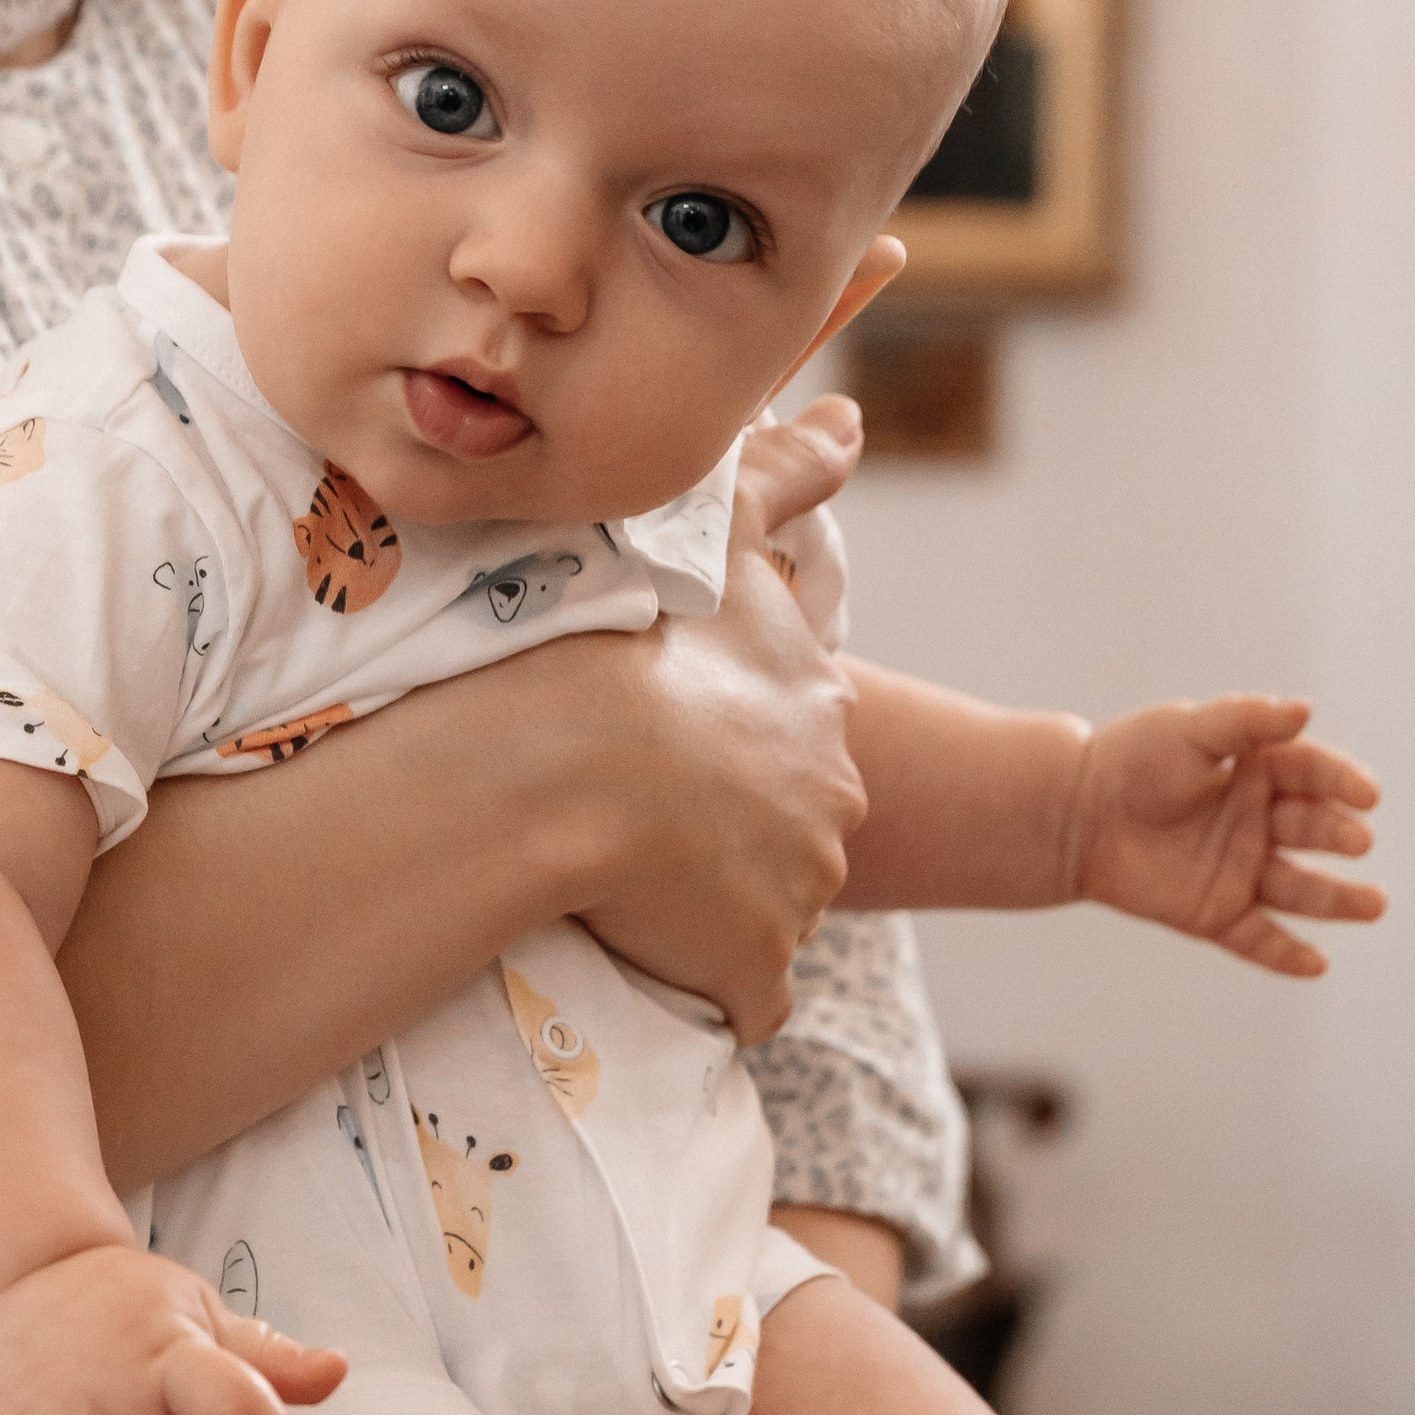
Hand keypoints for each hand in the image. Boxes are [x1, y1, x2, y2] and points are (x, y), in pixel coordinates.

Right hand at [569, 399, 868, 1039]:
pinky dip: (702, 987)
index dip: (714, 753)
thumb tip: (853, 418)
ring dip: (701, 912)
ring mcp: (796, 895)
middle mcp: (828, 803)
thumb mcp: (714, 529)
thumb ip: (788, 473)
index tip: (649, 751)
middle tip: (624, 823)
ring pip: (759, 912)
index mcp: (815, 711)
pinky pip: (739, 996)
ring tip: (616, 886)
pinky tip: (644, 959)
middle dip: (718, 839)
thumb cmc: (621, 636)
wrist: (561, 764)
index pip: (781, 748)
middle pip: (780, 833)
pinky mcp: (755, 969)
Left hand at [1070, 695, 1383, 976]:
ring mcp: (1242, 870)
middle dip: (1338, 835)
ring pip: (1300, 889)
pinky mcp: (1216, 912)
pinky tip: (1316, 965)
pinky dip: (1286, 955)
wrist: (1072, 812)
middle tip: (1356, 840)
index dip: (1343, 783)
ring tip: (1375, 904)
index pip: (1316, 774)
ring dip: (1338, 900)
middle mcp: (1262, 822)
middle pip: (1314, 830)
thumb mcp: (1190, 729)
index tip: (1367, 795)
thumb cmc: (1132, 759)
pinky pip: (1258, 938)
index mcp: (1263, 772)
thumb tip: (1305, 710)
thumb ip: (1245, 721)